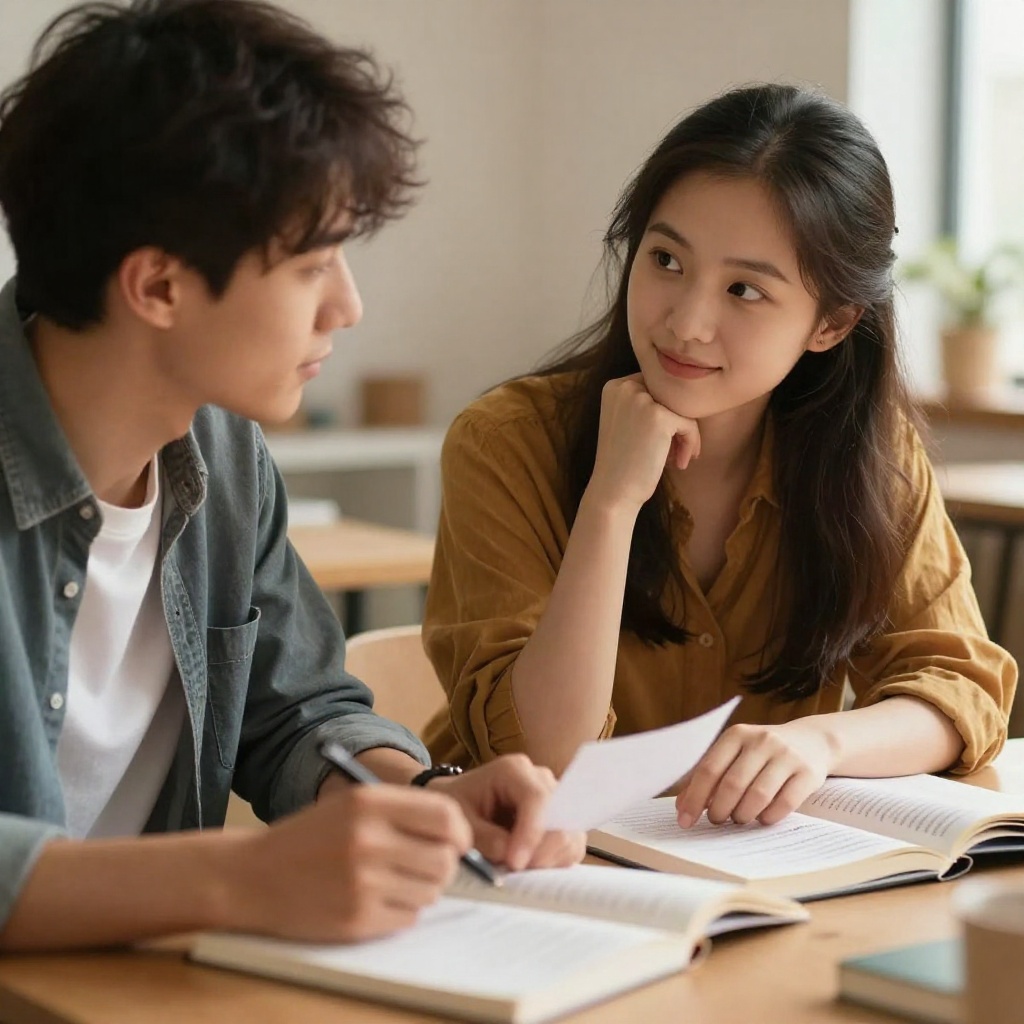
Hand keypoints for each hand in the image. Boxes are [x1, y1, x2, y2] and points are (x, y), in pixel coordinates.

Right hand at [234, 783, 470, 941]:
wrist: (253, 876)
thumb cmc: (310, 837)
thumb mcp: (352, 804)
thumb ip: (405, 810)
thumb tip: (459, 832)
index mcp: (369, 803)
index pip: (446, 817)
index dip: (460, 831)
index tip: (456, 840)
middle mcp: (368, 840)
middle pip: (445, 859)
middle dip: (444, 864)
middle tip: (424, 863)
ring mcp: (363, 883)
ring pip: (431, 891)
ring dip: (421, 888)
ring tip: (392, 879)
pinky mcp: (357, 919)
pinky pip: (408, 917)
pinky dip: (400, 911)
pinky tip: (373, 899)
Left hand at [429, 754, 586, 870]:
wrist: (459, 805)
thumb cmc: (457, 805)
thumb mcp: (458, 819)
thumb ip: (482, 836)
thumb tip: (507, 853)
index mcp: (514, 770)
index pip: (536, 798)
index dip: (531, 833)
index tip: (515, 863)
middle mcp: (540, 780)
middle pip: (560, 816)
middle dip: (542, 850)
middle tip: (517, 872)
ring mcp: (553, 801)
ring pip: (570, 834)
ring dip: (549, 860)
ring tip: (519, 871)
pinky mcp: (558, 823)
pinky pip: (570, 847)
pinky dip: (554, 863)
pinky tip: (529, 869)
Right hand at [585, 374, 700, 513]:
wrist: (613, 492)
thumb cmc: (622, 463)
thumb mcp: (625, 423)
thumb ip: (644, 404)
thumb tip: (684, 395)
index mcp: (614, 387)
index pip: (656, 387)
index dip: (665, 411)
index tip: (665, 439)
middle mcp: (625, 387)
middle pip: (670, 396)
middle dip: (677, 422)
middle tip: (674, 450)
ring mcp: (642, 400)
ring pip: (682, 409)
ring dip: (686, 435)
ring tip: (677, 457)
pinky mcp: (659, 417)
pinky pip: (689, 424)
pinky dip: (690, 444)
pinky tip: (680, 463)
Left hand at [675, 720, 837, 827]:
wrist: (812, 741)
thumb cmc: (763, 753)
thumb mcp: (735, 754)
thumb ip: (709, 775)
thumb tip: (683, 805)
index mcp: (737, 735)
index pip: (709, 769)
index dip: (695, 798)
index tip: (685, 820)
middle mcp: (762, 741)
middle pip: (732, 784)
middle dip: (719, 810)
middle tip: (716, 820)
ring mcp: (786, 755)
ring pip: (758, 795)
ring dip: (743, 815)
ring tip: (739, 819)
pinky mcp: (808, 772)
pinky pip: (784, 803)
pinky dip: (769, 817)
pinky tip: (762, 818)